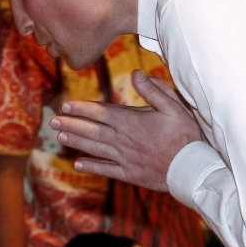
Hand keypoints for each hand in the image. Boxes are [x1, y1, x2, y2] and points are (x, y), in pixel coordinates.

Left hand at [50, 70, 201, 191]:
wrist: (193, 169)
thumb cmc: (186, 136)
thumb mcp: (174, 107)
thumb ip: (154, 90)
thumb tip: (136, 73)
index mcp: (132, 122)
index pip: (100, 113)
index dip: (81, 109)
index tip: (65, 106)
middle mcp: (123, 140)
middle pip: (91, 130)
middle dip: (71, 125)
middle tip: (52, 122)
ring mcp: (125, 158)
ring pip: (95, 148)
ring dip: (76, 142)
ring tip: (60, 138)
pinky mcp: (130, 174)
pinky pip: (106, 169)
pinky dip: (92, 166)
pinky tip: (78, 164)